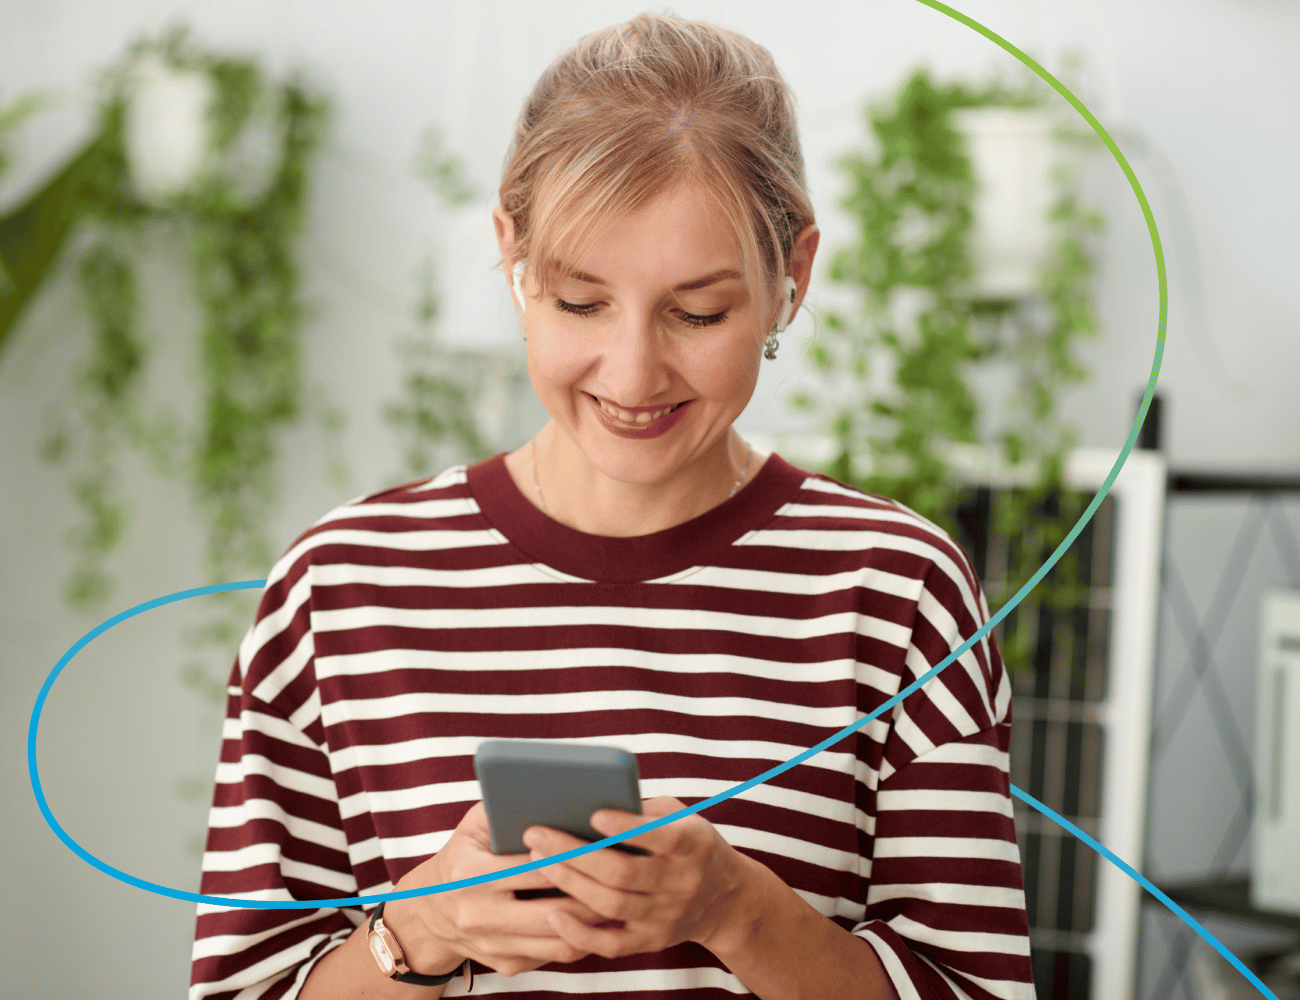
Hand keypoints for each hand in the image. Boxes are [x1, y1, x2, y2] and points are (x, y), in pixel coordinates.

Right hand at [383, 801, 612, 977]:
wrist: (430, 913)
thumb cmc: (462, 857)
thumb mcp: (472, 826)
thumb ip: (504, 807)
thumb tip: (547, 789)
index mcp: (471, 875)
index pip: (532, 869)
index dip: (569, 859)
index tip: (602, 848)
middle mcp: (479, 914)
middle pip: (552, 911)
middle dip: (592, 897)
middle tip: (624, 881)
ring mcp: (493, 945)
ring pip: (558, 941)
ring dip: (594, 925)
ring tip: (620, 903)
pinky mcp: (506, 964)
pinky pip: (553, 956)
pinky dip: (580, 939)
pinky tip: (599, 921)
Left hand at [522, 797, 754, 959]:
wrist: (726, 899)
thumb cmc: (690, 845)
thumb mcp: (682, 818)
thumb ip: (645, 810)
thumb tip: (589, 797)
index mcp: (691, 844)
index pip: (659, 836)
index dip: (626, 827)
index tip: (593, 814)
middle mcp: (681, 882)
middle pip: (623, 873)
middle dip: (575, 853)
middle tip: (537, 835)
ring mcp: (666, 916)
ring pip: (612, 905)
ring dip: (570, 883)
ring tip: (537, 861)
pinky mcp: (651, 941)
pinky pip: (612, 945)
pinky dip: (580, 934)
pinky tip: (553, 914)